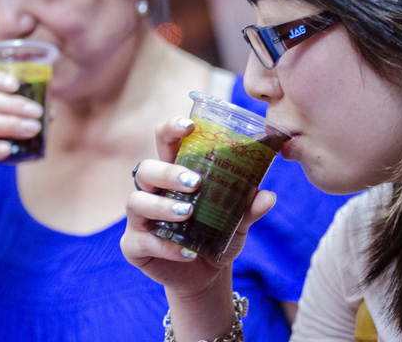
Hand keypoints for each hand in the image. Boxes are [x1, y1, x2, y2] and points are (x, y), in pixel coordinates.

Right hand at [120, 117, 276, 296]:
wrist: (207, 274)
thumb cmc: (217, 235)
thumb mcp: (237, 221)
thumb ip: (248, 208)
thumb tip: (267, 196)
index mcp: (174, 173)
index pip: (164, 141)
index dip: (171, 128)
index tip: (190, 125)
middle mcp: (152, 191)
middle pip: (145, 169)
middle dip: (167, 172)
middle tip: (195, 182)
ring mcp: (139, 219)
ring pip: (136, 202)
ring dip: (161, 206)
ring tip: (188, 213)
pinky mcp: (134, 246)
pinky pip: (140, 241)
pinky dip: (163, 246)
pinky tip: (186, 251)